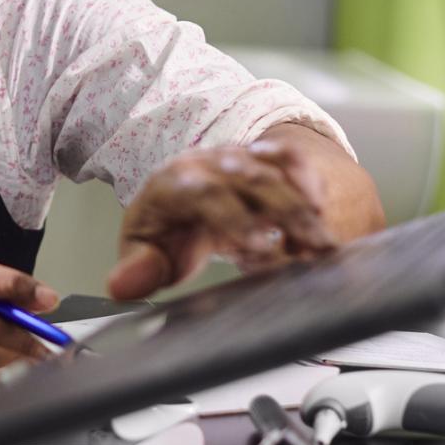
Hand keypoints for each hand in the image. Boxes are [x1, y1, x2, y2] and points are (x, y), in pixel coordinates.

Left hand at [107, 136, 341, 299]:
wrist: (182, 188)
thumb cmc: (167, 225)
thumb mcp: (146, 250)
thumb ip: (138, 269)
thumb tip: (121, 286)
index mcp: (175, 183)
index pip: (205, 193)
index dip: (232, 217)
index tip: (256, 247)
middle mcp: (210, 164)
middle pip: (250, 180)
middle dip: (283, 213)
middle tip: (309, 250)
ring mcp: (239, 158)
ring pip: (276, 173)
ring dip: (303, 206)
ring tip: (324, 244)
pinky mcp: (264, 159)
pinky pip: (292, 160)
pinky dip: (310, 183)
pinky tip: (323, 211)